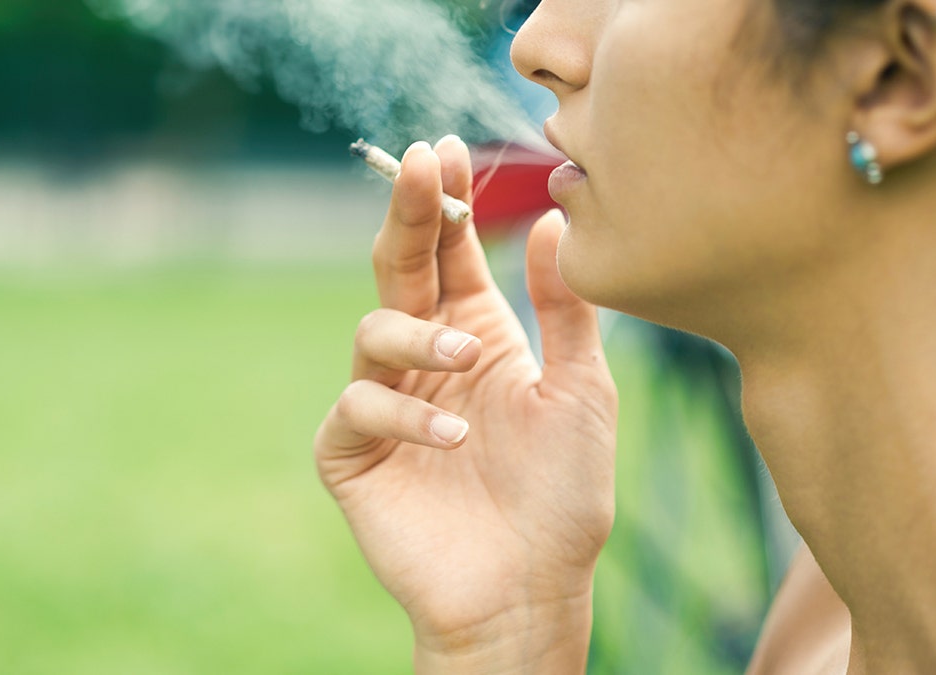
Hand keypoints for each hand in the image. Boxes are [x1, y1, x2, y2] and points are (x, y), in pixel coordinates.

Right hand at [314, 136, 617, 672]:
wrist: (528, 591)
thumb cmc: (561, 498)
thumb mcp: (582, 394)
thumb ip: (565, 313)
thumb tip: (555, 219)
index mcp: (476, 336)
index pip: (451, 255)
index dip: (446, 202)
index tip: (446, 149)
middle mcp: (425, 360)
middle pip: (400, 270)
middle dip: (407, 216)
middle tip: (417, 166)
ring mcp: (385, 404)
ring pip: (373, 331)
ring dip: (417, 333)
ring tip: (466, 355)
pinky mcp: (353, 452)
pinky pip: (360, 407)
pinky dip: (404, 412)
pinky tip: (453, 434)